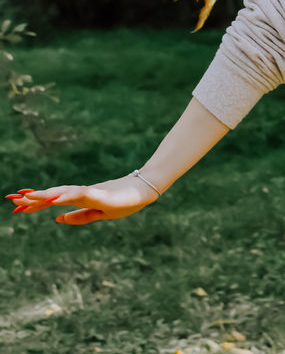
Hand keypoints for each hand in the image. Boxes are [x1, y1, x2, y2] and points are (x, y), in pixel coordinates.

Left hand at [5, 174, 158, 224]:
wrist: (145, 189)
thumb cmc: (125, 200)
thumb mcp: (99, 213)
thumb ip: (79, 216)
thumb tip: (58, 219)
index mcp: (80, 198)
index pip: (53, 200)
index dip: (35, 204)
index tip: (16, 207)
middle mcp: (82, 193)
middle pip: (53, 194)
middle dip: (33, 198)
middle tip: (12, 199)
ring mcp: (91, 191)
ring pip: (63, 192)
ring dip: (45, 195)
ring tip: (28, 198)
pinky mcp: (100, 193)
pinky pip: (79, 195)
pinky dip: (66, 197)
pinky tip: (55, 200)